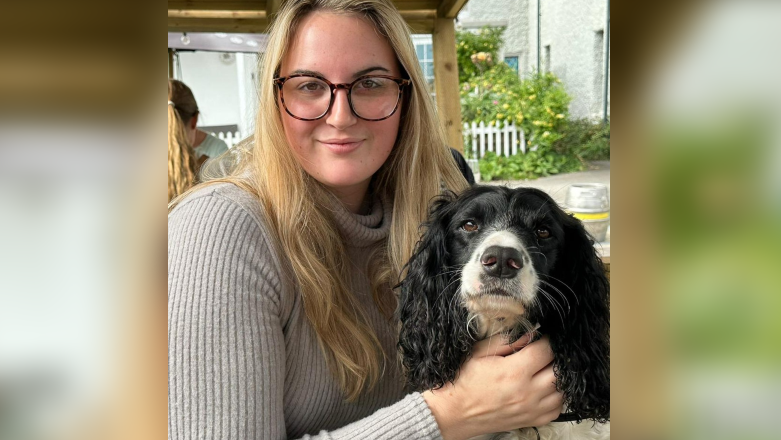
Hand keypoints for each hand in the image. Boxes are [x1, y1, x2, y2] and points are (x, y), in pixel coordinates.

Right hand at [422, 335, 563, 439]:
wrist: (454, 412)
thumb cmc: (464, 382)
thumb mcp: (479, 352)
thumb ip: (507, 341)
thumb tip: (529, 333)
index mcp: (514, 372)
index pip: (546, 350)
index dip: (546, 340)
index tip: (541, 337)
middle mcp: (527, 392)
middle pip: (560, 370)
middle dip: (554, 357)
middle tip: (543, 352)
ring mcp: (532, 409)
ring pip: (563, 389)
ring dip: (557, 377)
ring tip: (543, 369)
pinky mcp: (532, 421)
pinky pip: (558, 408)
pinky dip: (555, 396)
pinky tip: (544, 388)